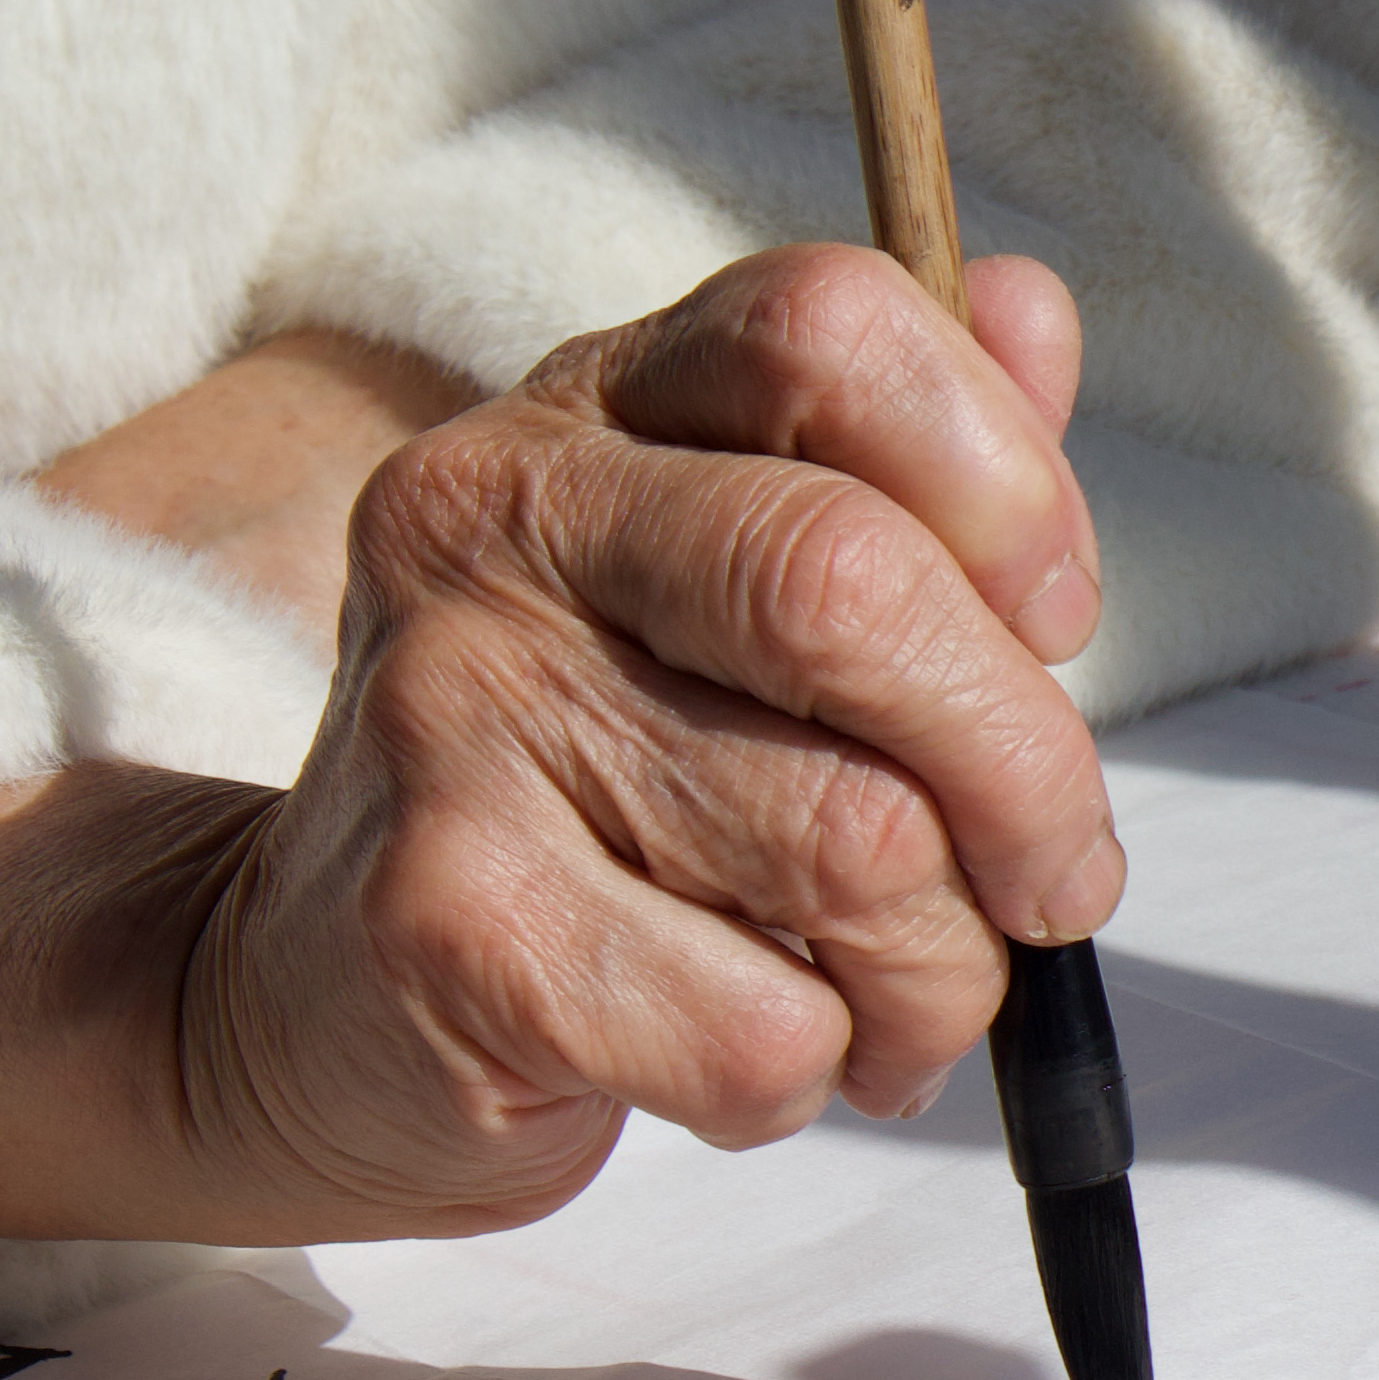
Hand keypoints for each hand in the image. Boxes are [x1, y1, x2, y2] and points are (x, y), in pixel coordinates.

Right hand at [0, 246, 1112, 1247]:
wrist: (322, 992)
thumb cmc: (606, 774)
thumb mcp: (740, 575)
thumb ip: (902, 452)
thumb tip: (1027, 309)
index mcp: (602, 399)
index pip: (832, 328)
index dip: (1006, 480)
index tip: (1053, 625)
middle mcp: (498, 514)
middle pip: (850, 586)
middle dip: (1027, 771)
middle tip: (1057, 879)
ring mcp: (450, 710)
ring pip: (849, 842)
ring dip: (941, 966)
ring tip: (898, 993)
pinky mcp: (441, 924)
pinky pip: (758, 1023)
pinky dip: (820, 1070)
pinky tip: (772, 1051)